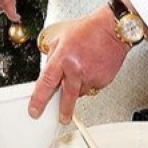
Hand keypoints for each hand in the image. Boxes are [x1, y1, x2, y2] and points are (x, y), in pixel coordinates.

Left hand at [29, 5, 128, 123]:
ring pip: (80, 92)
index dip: (39, 100)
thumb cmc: (89, 30)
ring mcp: (91, 76)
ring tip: (83, 69)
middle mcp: (76, 69)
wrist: (113, 30)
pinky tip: (93, 68)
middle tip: (62, 118)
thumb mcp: (62, 37)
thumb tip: (49, 72)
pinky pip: (93, 87)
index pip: (46, 83)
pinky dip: (91, 82)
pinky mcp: (103, 80)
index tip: (34, 111)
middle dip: (63, 110)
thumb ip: (53, 56)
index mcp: (63, 57)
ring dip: (78, 86)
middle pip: (66, 97)